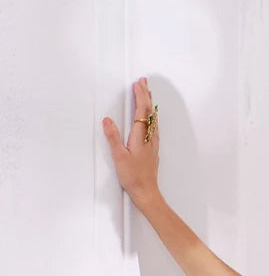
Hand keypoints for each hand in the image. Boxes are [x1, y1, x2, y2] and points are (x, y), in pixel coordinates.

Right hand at [102, 77, 159, 207]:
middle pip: (149, 112)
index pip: (141, 111)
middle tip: (143, 83)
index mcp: (140, 137)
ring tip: (147, 94)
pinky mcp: (153, 150)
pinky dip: (151, 117)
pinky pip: (153, 128)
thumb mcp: (119, 157)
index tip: (138, 84)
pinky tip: (151, 118)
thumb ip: (113, 137)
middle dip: (146, 96)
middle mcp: (149, 138)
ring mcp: (152, 144)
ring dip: (149, 105)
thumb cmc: (134, 178)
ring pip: (153, 119)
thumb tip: (108, 120)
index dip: (140, 96)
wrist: (147, 193)